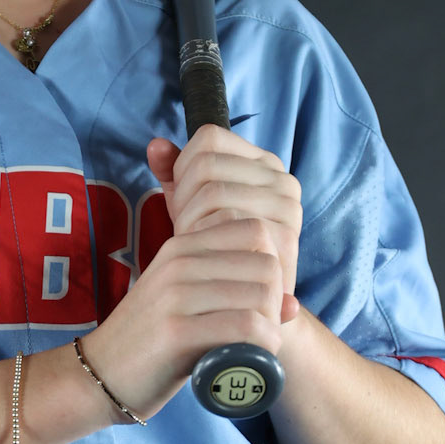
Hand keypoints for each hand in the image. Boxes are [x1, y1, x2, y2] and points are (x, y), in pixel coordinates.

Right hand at [78, 125, 302, 421]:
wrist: (99, 376)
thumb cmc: (153, 343)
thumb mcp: (187, 304)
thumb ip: (233, 294)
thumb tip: (293, 304)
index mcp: (181, 246)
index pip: (254, 230)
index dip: (271, 265)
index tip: (262, 301)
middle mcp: (178, 262)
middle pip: (265, 264)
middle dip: (275, 300)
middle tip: (263, 331)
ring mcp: (175, 295)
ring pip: (260, 294)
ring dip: (272, 326)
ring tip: (257, 347)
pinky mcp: (176, 332)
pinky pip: (245, 326)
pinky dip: (263, 345)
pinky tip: (256, 358)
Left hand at [146, 124, 302, 299]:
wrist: (246, 305)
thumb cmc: (216, 250)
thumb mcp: (191, 206)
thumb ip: (174, 173)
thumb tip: (156, 146)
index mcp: (264, 164)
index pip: (209, 138)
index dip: (183, 168)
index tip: (182, 201)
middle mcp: (283, 180)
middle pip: (206, 164)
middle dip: (183, 198)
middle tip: (184, 229)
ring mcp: (288, 208)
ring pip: (213, 190)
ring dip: (191, 219)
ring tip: (194, 243)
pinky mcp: (285, 238)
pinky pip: (228, 221)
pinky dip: (205, 237)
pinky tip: (201, 255)